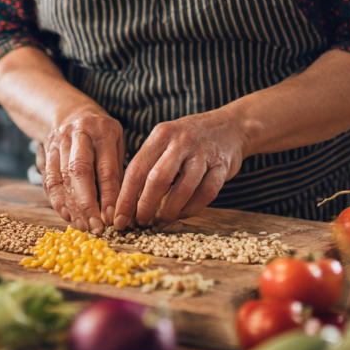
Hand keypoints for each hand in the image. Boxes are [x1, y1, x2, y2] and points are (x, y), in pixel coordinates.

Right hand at [39, 111, 124, 233]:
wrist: (69, 111)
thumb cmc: (101, 134)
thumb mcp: (117, 142)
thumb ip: (117, 171)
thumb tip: (118, 208)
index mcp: (103, 131)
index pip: (106, 168)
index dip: (108, 195)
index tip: (112, 218)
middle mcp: (78, 133)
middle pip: (79, 171)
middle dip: (86, 203)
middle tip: (95, 226)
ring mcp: (58, 141)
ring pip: (61, 177)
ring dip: (71, 206)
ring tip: (82, 226)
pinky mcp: (45, 152)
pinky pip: (49, 180)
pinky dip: (57, 200)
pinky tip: (66, 215)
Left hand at [111, 109, 247, 229]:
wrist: (230, 125)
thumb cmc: (189, 140)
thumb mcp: (165, 142)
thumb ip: (148, 165)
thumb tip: (127, 202)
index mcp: (161, 135)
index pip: (136, 170)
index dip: (125, 198)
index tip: (119, 219)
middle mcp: (180, 142)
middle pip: (157, 180)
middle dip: (145, 207)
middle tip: (140, 223)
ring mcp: (203, 153)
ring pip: (182, 189)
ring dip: (169, 211)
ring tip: (160, 222)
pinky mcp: (222, 166)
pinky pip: (206, 193)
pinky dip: (192, 209)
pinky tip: (182, 214)